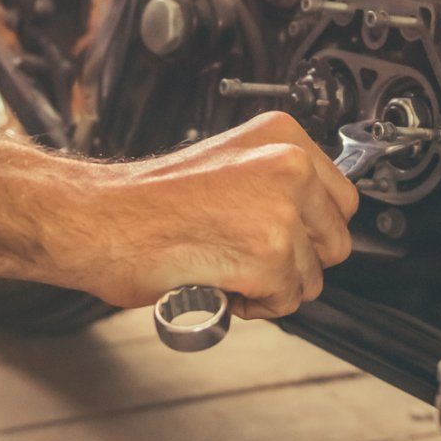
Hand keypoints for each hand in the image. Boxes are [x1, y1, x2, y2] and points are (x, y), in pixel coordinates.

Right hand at [53, 112, 359, 319]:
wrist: (100, 218)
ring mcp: (282, 209)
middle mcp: (288, 165)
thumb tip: (310, 221)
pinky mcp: (271, 254)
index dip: (308, 229)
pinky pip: (286, 301)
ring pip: (313, 276)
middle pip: (336, 240)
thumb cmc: (146, 201)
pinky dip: (254, 305)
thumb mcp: (227, 166)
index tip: (276, 235)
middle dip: (297, 260)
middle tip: (244, 255)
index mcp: (281, 135)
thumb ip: (273, 184)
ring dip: (273, 286)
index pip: (340, 198)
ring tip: (224, 265)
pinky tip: (218, 281)